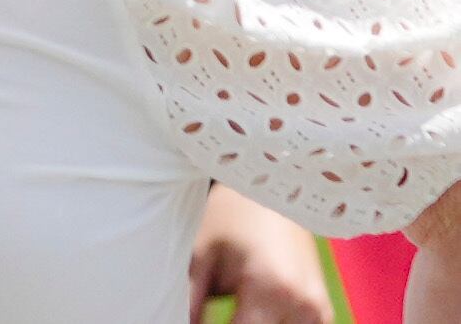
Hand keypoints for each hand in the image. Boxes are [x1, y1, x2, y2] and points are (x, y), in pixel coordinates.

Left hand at [189, 183, 330, 323]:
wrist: (273, 192)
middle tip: (209, 314)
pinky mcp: (324, 311)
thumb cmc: (231, 217)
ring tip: (237, 308)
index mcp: (269, 287)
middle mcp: (302, 304)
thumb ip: (190, 298)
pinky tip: (255, 313)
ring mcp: (319, 309)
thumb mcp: (201, 253)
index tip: (199, 321)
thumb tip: (179, 322)